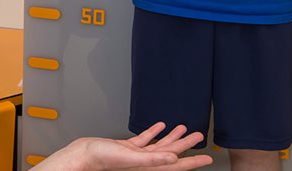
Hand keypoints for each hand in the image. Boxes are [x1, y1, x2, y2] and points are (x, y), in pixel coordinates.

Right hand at [36, 122, 212, 170]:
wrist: (83, 154)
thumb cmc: (102, 159)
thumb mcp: (130, 158)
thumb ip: (152, 159)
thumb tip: (173, 158)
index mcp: (148, 166)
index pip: (176, 164)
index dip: (193, 161)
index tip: (208, 158)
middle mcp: (145, 162)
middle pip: (171, 153)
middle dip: (186, 145)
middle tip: (200, 137)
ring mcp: (136, 155)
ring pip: (159, 145)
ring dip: (172, 137)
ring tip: (184, 128)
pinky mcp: (126, 147)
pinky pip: (144, 140)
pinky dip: (153, 132)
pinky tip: (160, 126)